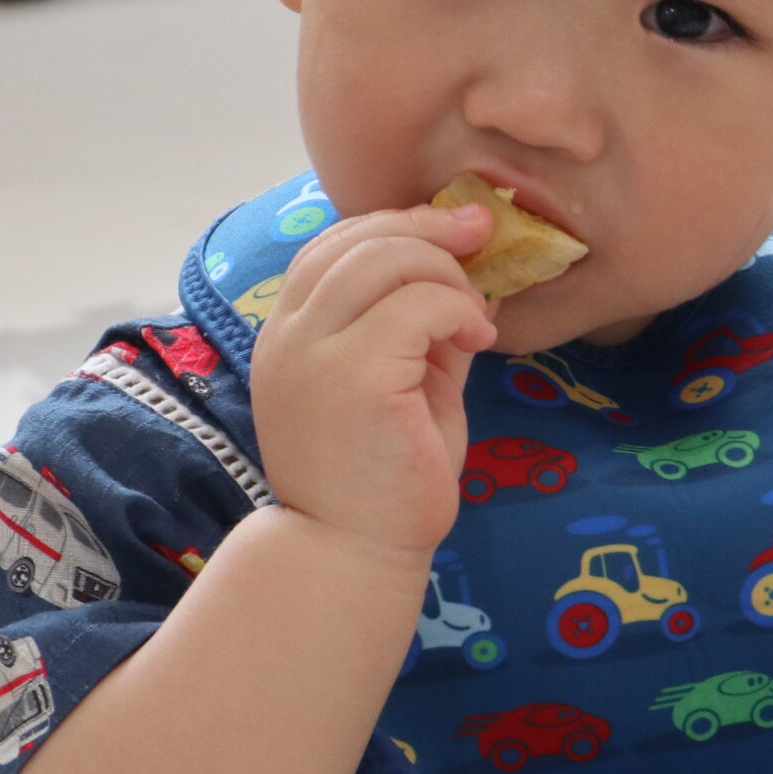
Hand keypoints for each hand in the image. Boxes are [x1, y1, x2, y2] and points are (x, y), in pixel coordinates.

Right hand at [253, 203, 497, 560]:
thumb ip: (422, 331)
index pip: (334, 245)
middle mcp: (290, 334)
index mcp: (293, 332)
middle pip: (358, 240)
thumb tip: (467, 282)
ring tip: (473, 319)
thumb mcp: (408, 385)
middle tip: (483, 244)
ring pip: (386, 261)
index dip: (398, 222)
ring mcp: (312, 353)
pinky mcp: (352, 377)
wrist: (355, 551)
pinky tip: (476, 341)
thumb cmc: (384, 477)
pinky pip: (414, 307)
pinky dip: (457, 309)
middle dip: (431, 230)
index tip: (459, 227)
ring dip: (446, 274)